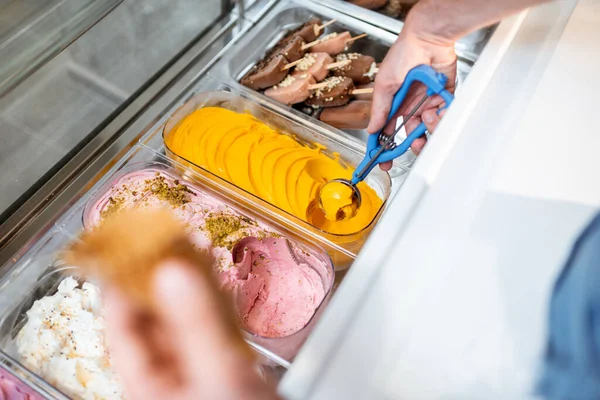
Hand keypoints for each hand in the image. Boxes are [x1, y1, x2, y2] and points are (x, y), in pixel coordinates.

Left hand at [104, 261, 278, 399]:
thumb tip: (172, 271)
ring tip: (192, 249)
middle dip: (159, 277)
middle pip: (153, 317)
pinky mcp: (224, 367)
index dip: (123, 282)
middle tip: (165, 239)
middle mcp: (168, 376)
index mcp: (148, 383)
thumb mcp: (218, 373)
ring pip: (183, 320)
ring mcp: (197, 370)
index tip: (129, 246)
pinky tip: (219, 282)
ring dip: (188, 285)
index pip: (122, 325)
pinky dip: (214, 303)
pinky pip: (210, 328)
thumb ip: (198, 323)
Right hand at [368, 26, 456, 170]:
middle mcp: (410, 105)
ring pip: (429, 127)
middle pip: (411, 134)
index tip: (382, 161)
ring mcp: (427, 102)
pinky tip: (438, 110)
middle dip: (413, 144)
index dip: (383, 147)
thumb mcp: (384, 85)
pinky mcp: (444, 96)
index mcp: (393, 104)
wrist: (427, 39)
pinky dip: (443, 116)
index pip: (387, 130)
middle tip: (414, 145)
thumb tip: (372, 129)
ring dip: (429, 127)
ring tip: (427, 117)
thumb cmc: (403, 54)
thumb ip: (379, 109)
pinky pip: (445, 114)